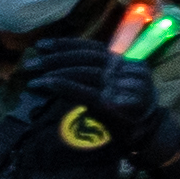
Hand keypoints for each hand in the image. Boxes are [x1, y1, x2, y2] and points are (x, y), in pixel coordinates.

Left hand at [40, 44, 178, 174]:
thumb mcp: (116, 85)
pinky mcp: (114, 103)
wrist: (148, 135)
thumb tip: (59, 64)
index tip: (42, 44)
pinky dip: (63, 85)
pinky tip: (45, 83)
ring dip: (55, 72)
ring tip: (33, 75)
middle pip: (87, 58)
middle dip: (56, 58)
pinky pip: (85, 91)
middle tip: (31, 62)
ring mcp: (122, 86)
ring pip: (85, 72)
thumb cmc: (127, 110)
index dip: (66, 44)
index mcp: (126, 62)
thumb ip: (95, 73)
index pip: (93, 47)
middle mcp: (126, 70)